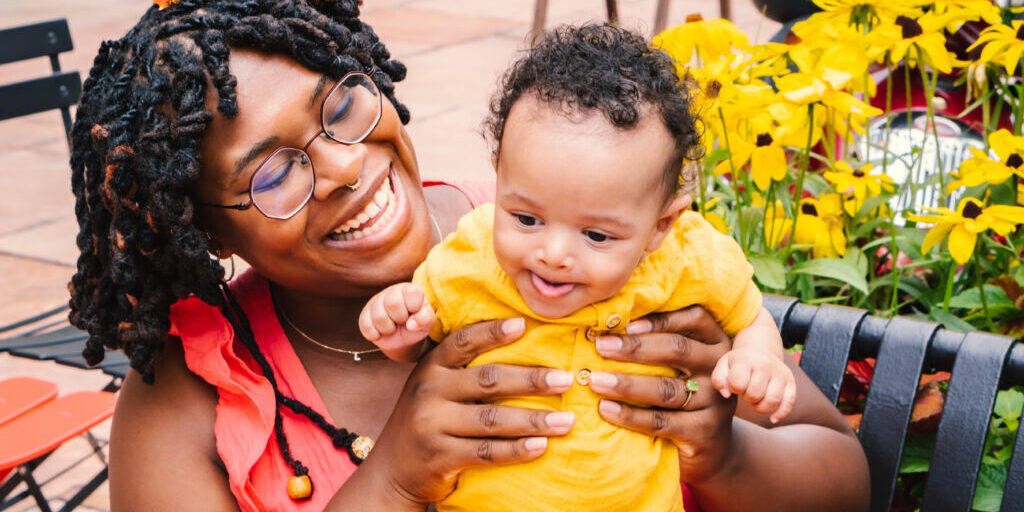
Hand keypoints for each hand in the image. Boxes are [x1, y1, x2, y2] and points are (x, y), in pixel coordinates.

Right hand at [358, 283, 434, 361]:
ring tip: (393, 327)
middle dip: (400, 318)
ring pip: (379, 317)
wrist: (403, 338)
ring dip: (389, 329)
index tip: (415, 312)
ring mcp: (375, 303)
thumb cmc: (417, 324)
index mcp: (409, 290)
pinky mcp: (364, 316)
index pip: (412, 292)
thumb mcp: (427, 322)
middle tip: (403, 321)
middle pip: (392, 303)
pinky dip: (377, 335)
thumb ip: (425, 319)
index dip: (415, 307)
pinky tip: (382, 331)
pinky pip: (367, 327)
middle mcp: (391, 292)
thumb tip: (411, 324)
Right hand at [361, 318, 576, 505]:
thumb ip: (462, 368)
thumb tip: (519, 339)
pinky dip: (517, 450)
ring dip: (534, 420)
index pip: (463, 342)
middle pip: (488, 380)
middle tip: (566, 380)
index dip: (493, 332)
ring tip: (566, 420)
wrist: (393, 469)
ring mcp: (432, 425)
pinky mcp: (440, 457)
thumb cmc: (428, 419)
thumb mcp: (434, 386)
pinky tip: (541, 446)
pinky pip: (487, 452)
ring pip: (493, 419)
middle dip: (532, 380)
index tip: (524, 324)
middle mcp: (429, 391)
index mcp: (430, 367)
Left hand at [584, 306, 736, 483]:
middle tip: (601, 346)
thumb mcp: (682, 366)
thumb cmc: (684, 394)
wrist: (711, 447)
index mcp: (715, 342)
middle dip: (635, 347)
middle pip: (678, 350)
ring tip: (595, 380)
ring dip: (626, 384)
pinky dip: (630, 415)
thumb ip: (659, 343)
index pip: (695, 318)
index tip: (626, 324)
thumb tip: (609, 327)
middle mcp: (718, 368)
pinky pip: (661, 421)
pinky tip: (605, 408)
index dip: (661, 319)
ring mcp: (715, 401)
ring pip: (666, 388)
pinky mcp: (703, 432)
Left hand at [711, 348, 795, 423]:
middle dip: (747, 398)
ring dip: (761, 407)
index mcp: (747, 359)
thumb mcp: (724, 365)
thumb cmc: (739, 363)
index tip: (735, 385)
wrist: (760, 350)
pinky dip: (780, 413)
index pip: (738, 383)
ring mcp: (780, 374)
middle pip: (755, 394)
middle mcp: (766, 365)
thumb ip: (719, 379)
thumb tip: (726, 394)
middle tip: (746, 391)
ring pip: (772, 400)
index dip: (734, 388)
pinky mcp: (790, 383)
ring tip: (756, 400)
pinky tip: (772, 418)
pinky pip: (789, 402)